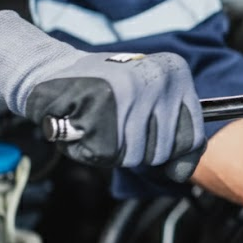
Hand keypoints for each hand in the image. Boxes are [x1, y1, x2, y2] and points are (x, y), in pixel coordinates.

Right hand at [0, 11, 204, 180]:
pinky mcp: (104, 102)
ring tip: (99, 122)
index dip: (172, 154)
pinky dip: (89, 149)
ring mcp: (133, 89)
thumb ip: (172, 133)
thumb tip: (181, 171)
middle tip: (114, 125)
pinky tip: (83, 125)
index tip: (150, 141)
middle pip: (162, 151)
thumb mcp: (147, 103)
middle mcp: (159, 77)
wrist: (49, 71)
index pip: (193, 137)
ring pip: (134, 155)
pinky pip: (107, 154)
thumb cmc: (100, 94)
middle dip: (136, 150)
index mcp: (175, 71)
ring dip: (111, 150)